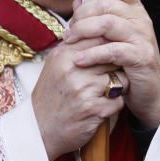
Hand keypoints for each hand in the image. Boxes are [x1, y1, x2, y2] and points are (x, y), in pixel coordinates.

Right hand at [32, 36, 127, 160]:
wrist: (39, 130)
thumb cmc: (50, 96)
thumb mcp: (55, 65)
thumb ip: (74, 47)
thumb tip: (95, 30)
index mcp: (64, 55)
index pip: (100, 38)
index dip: (110, 47)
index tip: (111, 57)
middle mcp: (73, 70)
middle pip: (113, 58)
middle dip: (116, 67)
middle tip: (111, 76)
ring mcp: (83, 90)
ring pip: (120, 79)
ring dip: (118, 87)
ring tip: (106, 92)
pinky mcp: (93, 109)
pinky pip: (118, 101)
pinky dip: (114, 105)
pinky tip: (102, 107)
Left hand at [64, 0, 159, 128]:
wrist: (149, 92)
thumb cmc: (127, 61)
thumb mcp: (111, 36)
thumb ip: (96, 17)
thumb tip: (75, 1)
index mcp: (133, 9)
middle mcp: (140, 19)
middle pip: (106, 4)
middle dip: (81, 15)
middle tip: (68, 30)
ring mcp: (142, 37)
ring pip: (108, 24)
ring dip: (83, 31)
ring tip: (68, 41)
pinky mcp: (141, 57)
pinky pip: (113, 50)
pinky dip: (92, 53)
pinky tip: (78, 59)